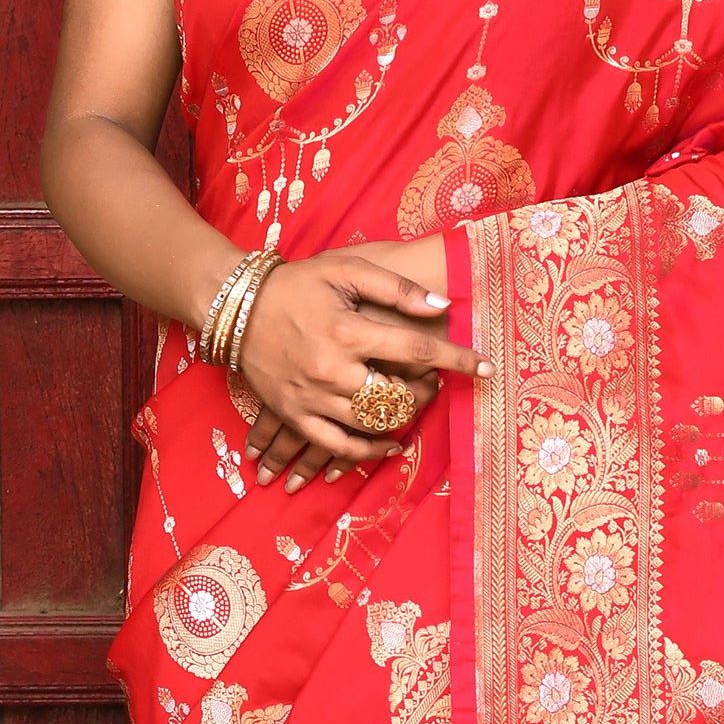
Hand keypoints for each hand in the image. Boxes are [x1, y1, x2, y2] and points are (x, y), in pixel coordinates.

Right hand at [228, 235, 482, 490]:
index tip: (487, 367)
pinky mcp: (295, 415)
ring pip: (371, 425)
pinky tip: (390, 444)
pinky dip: (368, 451)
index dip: (457, 359)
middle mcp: (332, 370)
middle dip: (426, 393)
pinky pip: (338, 447)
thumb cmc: (297, 284)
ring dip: (402, 420)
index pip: (417, 351)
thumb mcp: (347, 271)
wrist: (235, 307)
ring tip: (415, 406)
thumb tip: (442, 307)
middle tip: (437, 384)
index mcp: (348, 332)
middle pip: (397, 397)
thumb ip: (396, 289)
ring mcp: (311, 398)